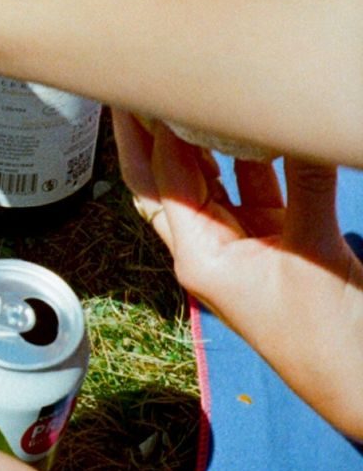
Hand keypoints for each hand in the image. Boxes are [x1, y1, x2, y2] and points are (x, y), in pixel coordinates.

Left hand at [115, 112, 362, 436]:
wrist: (359, 381)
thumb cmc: (327, 338)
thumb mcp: (315, 253)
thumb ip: (307, 186)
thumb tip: (297, 129)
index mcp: (198, 258)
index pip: (166, 183)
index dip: (157, 133)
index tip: (147, 89)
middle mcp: (209, 251)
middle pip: (164, 183)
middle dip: (147, 139)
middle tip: (130, 89)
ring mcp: (242, 248)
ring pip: (208, 184)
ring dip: (196, 143)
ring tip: (179, 96)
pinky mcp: (278, 247)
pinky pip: (254, 194)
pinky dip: (251, 162)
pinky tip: (246, 129)